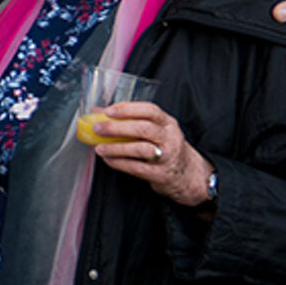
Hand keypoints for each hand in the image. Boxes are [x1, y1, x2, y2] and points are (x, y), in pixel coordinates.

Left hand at [91, 101, 215, 207]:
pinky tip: (108, 159)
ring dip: (116, 148)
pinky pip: (137, 168)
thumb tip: (97, 111)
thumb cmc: (165, 147)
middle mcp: (170, 137)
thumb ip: (129, 120)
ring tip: (99, 148)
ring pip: (141, 149)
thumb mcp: (155, 129)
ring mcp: (168, 156)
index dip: (128, 109)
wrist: (188, 174)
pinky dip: (119, 163)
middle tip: (98, 128)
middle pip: (144, 128)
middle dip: (117, 128)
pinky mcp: (161, 174)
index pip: (150, 110)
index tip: (108, 111)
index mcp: (167, 123)